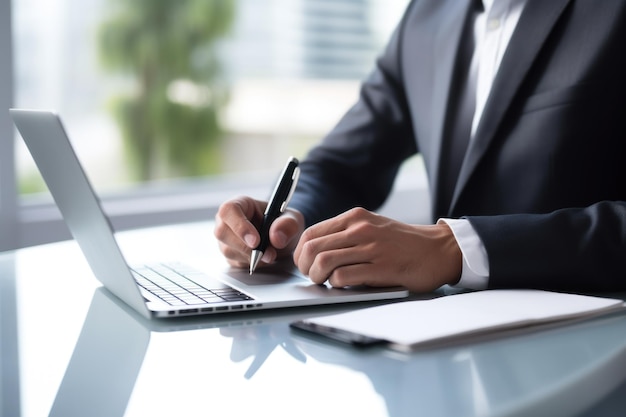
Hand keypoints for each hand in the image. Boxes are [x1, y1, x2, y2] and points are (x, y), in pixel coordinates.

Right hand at [214, 196, 304, 268]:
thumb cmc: (282, 222)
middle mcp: (228, 220)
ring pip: (228, 250)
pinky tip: (263, 258)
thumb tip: (276, 238)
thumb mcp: (292, 219)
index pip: (229, 210)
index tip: (256, 241)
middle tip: (268, 253)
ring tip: (270, 254)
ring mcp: (226, 238)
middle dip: (246, 247)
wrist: (281, 237)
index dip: (239, 226)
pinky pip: (234, 262)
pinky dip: (250, 263)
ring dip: (251, 257)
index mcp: (240, 204)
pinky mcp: (230, 253)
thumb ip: (288, 224)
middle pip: (222, 232)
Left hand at [293, 207, 461, 291]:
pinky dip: (336, 284)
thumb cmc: (403, 243)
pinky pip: (343, 277)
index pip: (311, 233)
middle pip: (312, 248)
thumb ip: (346, 234)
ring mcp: (370, 247)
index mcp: (354, 217)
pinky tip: (343, 286)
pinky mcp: (380, 267)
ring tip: (324, 283)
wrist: (439, 249)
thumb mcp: (372, 227)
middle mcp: (360, 229)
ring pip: (323, 262)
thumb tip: (315, 253)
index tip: (305, 265)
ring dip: (317, 277)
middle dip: (305, 267)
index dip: (301, 253)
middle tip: (313, 277)